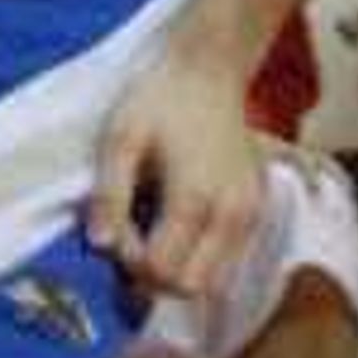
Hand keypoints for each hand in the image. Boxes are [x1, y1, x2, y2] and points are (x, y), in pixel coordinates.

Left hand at [86, 27, 266, 306]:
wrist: (210, 70)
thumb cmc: (161, 99)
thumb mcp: (121, 137)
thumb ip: (109, 194)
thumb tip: (99, 245)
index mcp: (195, 198)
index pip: (160, 272)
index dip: (129, 262)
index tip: (118, 228)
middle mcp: (231, 216)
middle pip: (189, 288)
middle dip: (153, 275)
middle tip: (134, 235)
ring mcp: (250, 216)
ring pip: (212, 282)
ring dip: (178, 270)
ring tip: (157, 227)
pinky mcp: (258, 212)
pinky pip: (228, 260)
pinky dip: (201, 258)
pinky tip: (181, 222)